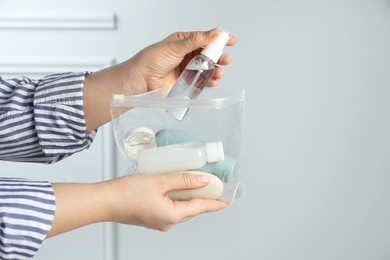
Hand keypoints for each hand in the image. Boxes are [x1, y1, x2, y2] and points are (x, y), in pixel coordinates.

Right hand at [105, 172, 228, 230]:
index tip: (225, 202)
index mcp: (172, 216)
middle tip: (210, 187)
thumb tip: (202, 181)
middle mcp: (166, 222)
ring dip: (187, 197)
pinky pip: (170, 208)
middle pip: (191, 209)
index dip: (214, 204)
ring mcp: (158, 221)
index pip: (200, 208)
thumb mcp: (160, 181)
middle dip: (202, 198)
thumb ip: (184, 180)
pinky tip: (173, 187)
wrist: (105, 201)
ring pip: (180, 208)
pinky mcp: (151, 217)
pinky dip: (175, 198)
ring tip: (192, 182)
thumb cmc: (127, 193)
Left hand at [125, 28, 236, 94]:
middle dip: (218, 57)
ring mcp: (187, 68)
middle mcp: (187, 54)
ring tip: (218, 73)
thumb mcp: (175, 46)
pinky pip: (202, 80)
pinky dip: (209, 81)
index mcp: (184, 41)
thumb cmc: (152, 59)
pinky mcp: (187, 82)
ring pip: (207, 68)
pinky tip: (212, 80)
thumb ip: (196, 40)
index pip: (205, 38)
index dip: (218, 39)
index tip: (230, 40)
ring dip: (215, 70)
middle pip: (208, 54)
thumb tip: (213, 32)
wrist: (141, 79)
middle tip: (225, 59)